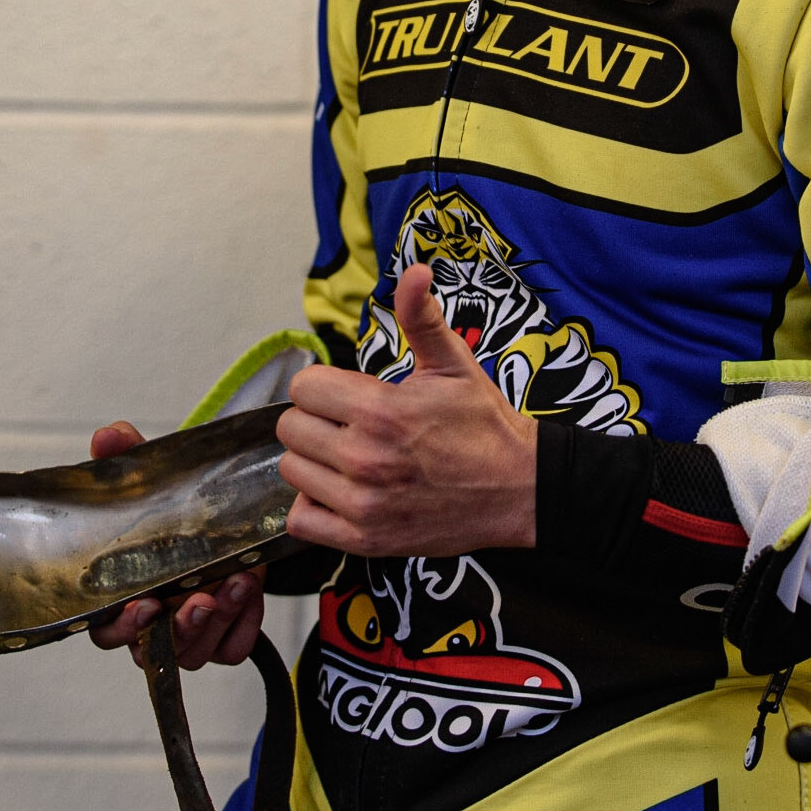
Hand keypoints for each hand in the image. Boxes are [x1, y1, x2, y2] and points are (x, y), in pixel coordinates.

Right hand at [85, 420, 267, 668]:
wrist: (222, 514)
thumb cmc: (171, 509)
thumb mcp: (149, 479)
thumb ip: (124, 458)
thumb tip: (107, 436)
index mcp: (120, 596)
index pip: (106, 632)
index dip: (122, 627)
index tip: (146, 603)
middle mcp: (153, 623)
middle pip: (155, 651)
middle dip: (182, 629)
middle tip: (203, 598)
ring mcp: (191, 634)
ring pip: (197, 652)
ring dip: (220, 621)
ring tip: (240, 581)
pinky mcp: (226, 636)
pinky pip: (234, 649)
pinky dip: (245, 626)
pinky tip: (251, 592)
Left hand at [275, 263, 536, 557]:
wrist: (519, 490)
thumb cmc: (483, 424)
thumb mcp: (454, 363)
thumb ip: (421, 317)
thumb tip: (413, 270)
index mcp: (381, 410)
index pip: (303, 389)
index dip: (323, 386)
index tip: (347, 395)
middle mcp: (365, 459)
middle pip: (290, 430)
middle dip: (316, 421)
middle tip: (349, 425)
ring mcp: (362, 504)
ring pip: (292, 472)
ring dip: (314, 463)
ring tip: (349, 458)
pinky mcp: (365, 540)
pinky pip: (301, 520)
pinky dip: (314, 506)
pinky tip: (341, 492)